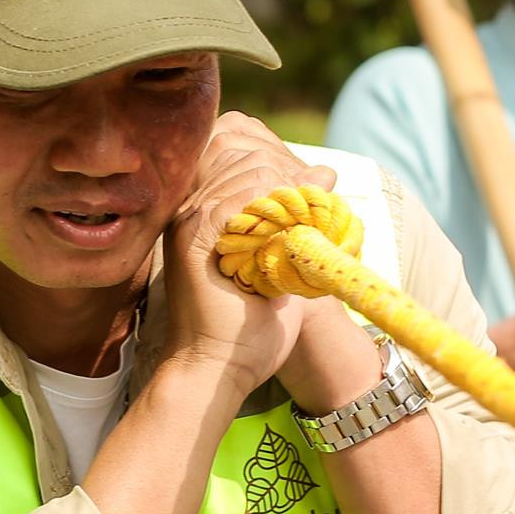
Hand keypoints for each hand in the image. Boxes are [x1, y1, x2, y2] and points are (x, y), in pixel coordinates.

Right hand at [160, 112, 339, 400]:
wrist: (218, 370)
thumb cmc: (250, 328)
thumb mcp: (282, 265)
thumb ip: (297, 220)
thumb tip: (325, 173)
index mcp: (205, 209)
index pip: (238, 143)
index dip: (282, 154)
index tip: (314, 186)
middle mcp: (191, 207)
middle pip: (244, 144)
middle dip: (290, 166)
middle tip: (317, 201)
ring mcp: (189, 220)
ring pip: (247, 166)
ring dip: (288, 185)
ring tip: (308, 218)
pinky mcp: (193, 237)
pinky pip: (238, 196)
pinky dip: (273, 202)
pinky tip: (293, 225)